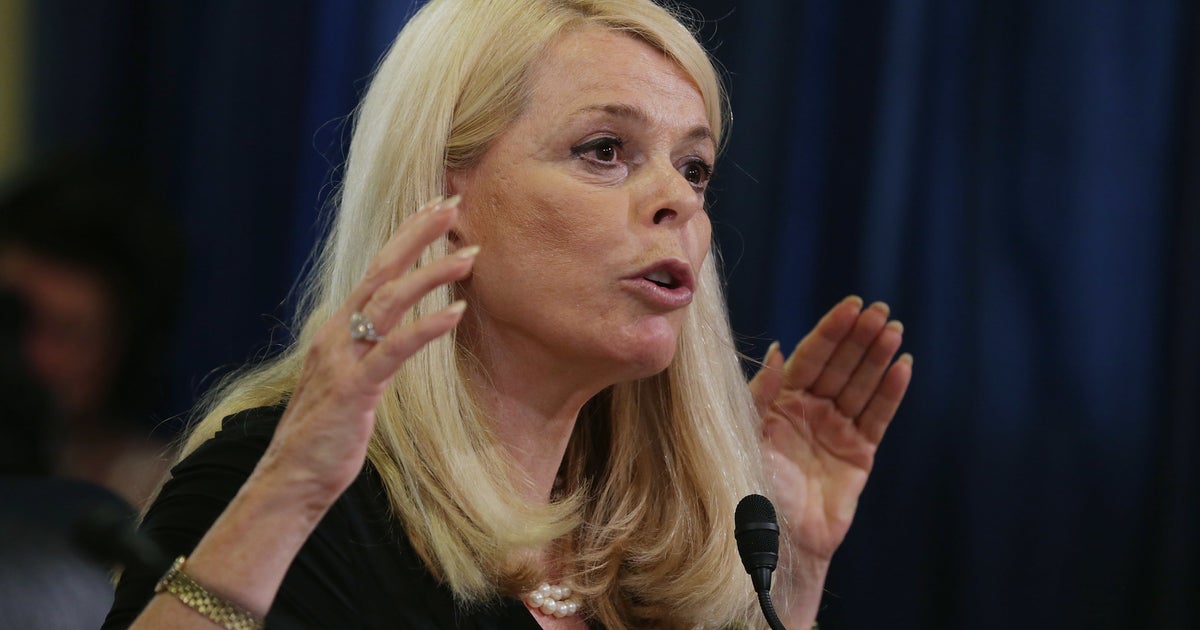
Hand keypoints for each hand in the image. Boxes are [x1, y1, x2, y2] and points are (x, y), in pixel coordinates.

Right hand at [259, 195, 475, 504]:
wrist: (292, 479)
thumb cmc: (326, 433)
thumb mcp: (351, 380)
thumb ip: (370, 351)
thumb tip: (396, 334)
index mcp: (338, 328)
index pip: (376, 269)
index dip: (406, 236)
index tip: (435, 207)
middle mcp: (337, 333)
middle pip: (382, 269)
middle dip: (418, 234)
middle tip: (453, 203)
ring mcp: (343, 358)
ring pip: (390, 301)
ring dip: (433, 274)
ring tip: (470, 255)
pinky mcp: (354, 387)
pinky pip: (395, 349)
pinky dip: (428, 326)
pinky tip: (458, 311)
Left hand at [749, 296, 911, 563]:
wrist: (773, 542)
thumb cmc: (748, 490)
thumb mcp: (746, 434)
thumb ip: (760, 393)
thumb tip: (775, 349)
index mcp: (779, 402)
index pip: (810, 357)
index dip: (831, 331)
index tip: (851, 307)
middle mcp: (809, 412)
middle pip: (840, 366)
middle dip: (859, 337)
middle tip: (880, 311)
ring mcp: (835, 431)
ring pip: (861, 386)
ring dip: (878, 357)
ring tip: (894, 330)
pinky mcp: (857, 455)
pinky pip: (876, 417)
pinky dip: (890, 392)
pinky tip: (902, 366)